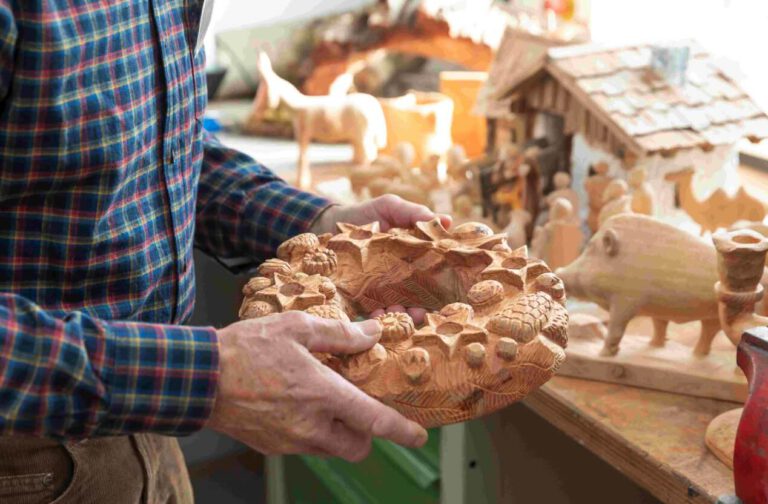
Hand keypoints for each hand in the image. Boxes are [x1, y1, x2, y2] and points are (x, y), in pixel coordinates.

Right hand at [208, 312, 427, 461]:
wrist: (199, 377)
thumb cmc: (246, 348)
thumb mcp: (297, 327)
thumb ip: (340, 334)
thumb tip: (372, 333)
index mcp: (322, 395)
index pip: (374, 421)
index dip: (401, 431)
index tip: (419, 435)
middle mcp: (310, 426)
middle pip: (357, 446)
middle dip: (366, 433)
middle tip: (357, 407)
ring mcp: (290, 441)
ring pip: (331, 448)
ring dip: (338, 432)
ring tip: (321, 400)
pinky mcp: (272, 447)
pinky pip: (305, 446)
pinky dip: (311, 432)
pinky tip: (296, 405)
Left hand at [310, 195, 449, 323]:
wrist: (329, 223)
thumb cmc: (366, 214)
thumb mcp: (391, 208)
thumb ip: (415, 214)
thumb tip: (448, 221)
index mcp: (415, 256)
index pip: (436, 275)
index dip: (444, 288)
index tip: (447, 297)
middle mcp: (403, 275)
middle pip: (421, 299)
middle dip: (422, 309)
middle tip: (419, 311)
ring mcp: (384, 288)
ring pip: (400, 308)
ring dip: (402, 315)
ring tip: (396, 313)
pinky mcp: (364, 297)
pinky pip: (374, 312)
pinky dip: (378, 317)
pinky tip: (377, 316)